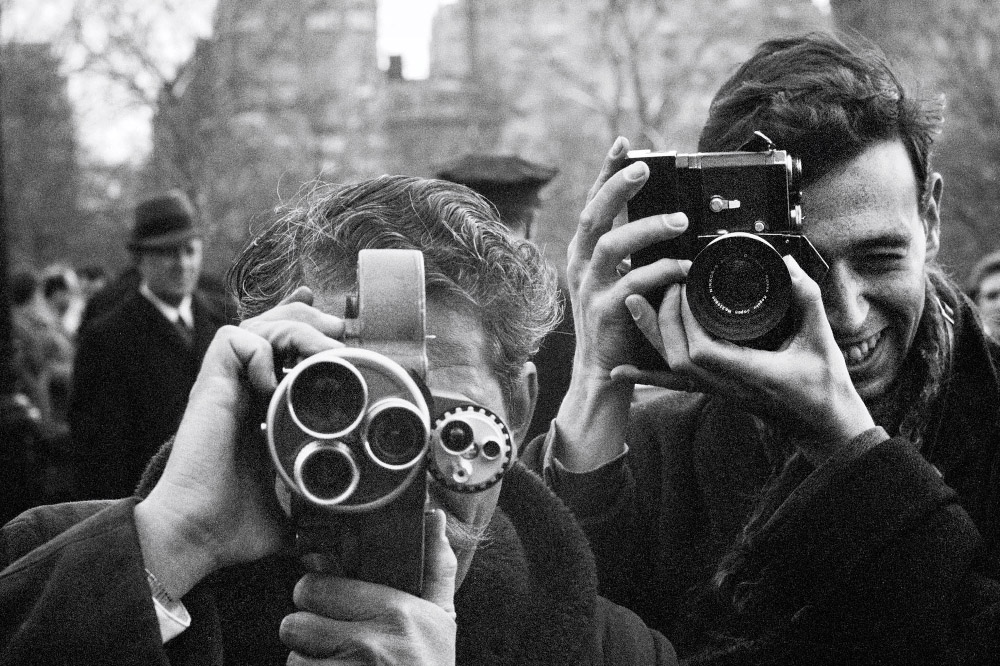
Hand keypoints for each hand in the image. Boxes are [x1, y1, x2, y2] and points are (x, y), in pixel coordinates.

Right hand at [135, 287, 347, 598]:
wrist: (194, 538)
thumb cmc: (229, 529)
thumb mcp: (285, 511)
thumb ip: (309, 507)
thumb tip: (339, 526)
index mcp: (256, 412)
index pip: (279, 355)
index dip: (306, 334)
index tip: (338, 331)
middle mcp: (239, 394)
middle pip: (270, 328)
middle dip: (307, 319)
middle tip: (338, 330)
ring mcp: (224, 390)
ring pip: (254, 326)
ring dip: (295, 328)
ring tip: (323, 350)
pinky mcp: (209, 389)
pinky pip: (231, 341)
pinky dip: (259, 351)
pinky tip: (276, 383)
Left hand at [280, 509, 457, 664]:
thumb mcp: (442, 619)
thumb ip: (436, 566)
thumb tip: (433, 515)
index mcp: (396, 611)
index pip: (315, 587)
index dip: (318, 596)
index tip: (332, 605)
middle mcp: (371, 643)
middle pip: (294, 623)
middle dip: (307, 633)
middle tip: (330, 639)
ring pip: (293, 661)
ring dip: (309, 665)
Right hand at [566, 137, 689, 380]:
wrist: (602, 375)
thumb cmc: (621, 323)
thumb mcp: (622, 280)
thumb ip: (636, 253)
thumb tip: (671, 219)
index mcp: (585, 252)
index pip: (593, 203)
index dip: (607, 172)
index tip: (624, 144)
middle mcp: (581, 265)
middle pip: (593, 215)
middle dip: (617, 187)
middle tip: (645, 167)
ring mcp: (590, 288)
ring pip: (611, 245)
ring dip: (646, 228)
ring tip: (680, 222)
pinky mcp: (604, 311)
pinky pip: (633, 282)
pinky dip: (662, 271)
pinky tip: (685, 268)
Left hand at [614, 255, 874, 463]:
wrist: (824, 428)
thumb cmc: (825, 388)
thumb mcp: (821, 340)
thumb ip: (806, 300)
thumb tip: (787, 265)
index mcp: (752, 373)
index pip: (702, 352)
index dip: (685, 320)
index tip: (685, 288)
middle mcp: (727, 386)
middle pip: (677, 358)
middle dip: (663, 320)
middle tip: (666, 285)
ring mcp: (718, 391)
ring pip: (671, 370)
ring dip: (651, 335)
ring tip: (633, 303)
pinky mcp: (715, 392)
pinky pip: (674, 384)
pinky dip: (646, 373)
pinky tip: (621, 369)